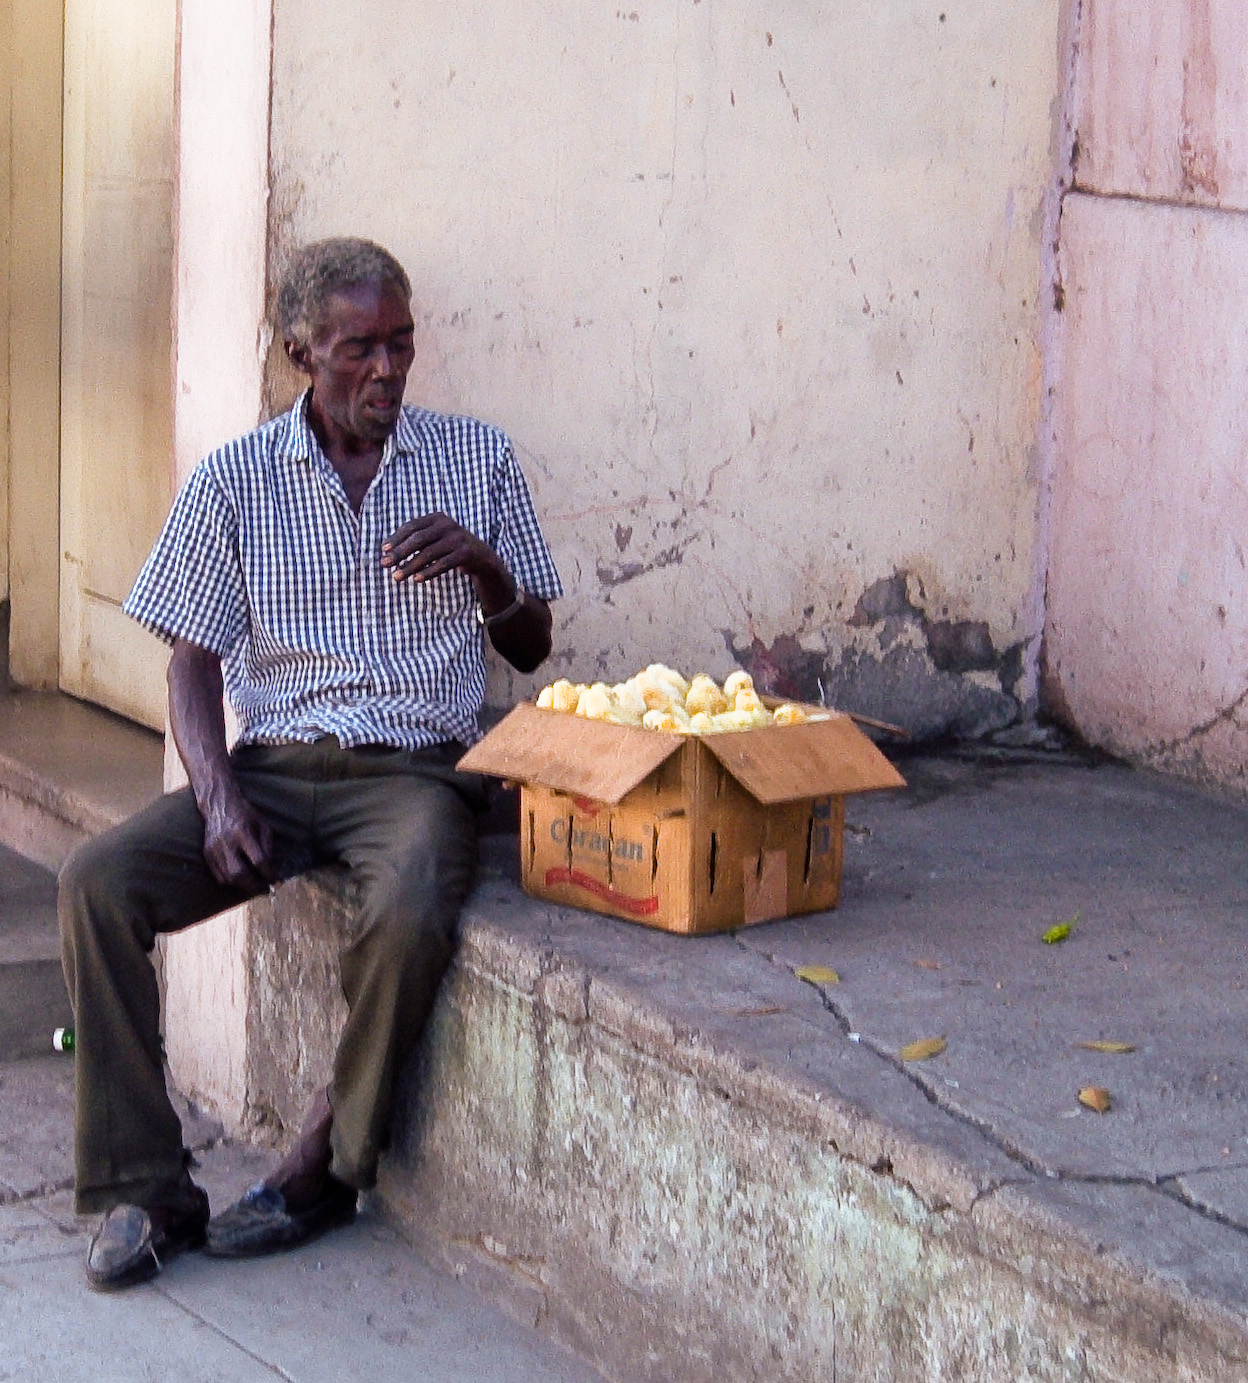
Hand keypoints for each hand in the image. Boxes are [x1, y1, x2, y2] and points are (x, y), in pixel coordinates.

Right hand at [201, 785, 278, 890]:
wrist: (219, 804)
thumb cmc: (246, 814)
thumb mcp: (263, 825)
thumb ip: (268, 846)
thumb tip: (272, 870)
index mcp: (243, 833)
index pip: (258, 860)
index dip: (269, 874)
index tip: (277, 882)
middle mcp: (227, 842)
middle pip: (239, 873)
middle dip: (254, 886)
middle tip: (265, 890)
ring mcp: (214, 849)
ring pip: (228, 878)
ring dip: (243, 886)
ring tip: (254, 887)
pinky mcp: (207, 854)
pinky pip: (218, 876)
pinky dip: (231, 881)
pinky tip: (240, 880)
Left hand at [381, 512, 512, 608]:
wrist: (481, 557)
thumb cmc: (449, 548)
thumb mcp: (434, 539)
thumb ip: (414, 541)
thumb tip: (386, 551)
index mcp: (437, 517)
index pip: (411, 526)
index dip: (396, 538)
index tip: (383, 551)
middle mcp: (447, 524)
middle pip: (418, 539)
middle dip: (399, 553)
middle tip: (384, 565)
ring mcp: (458, 538)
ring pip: (429, 553)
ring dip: (410, 566)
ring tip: (396, 577)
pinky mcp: (466, 552)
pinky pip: (443, 564)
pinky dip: (428, 572)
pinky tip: (417, 580)